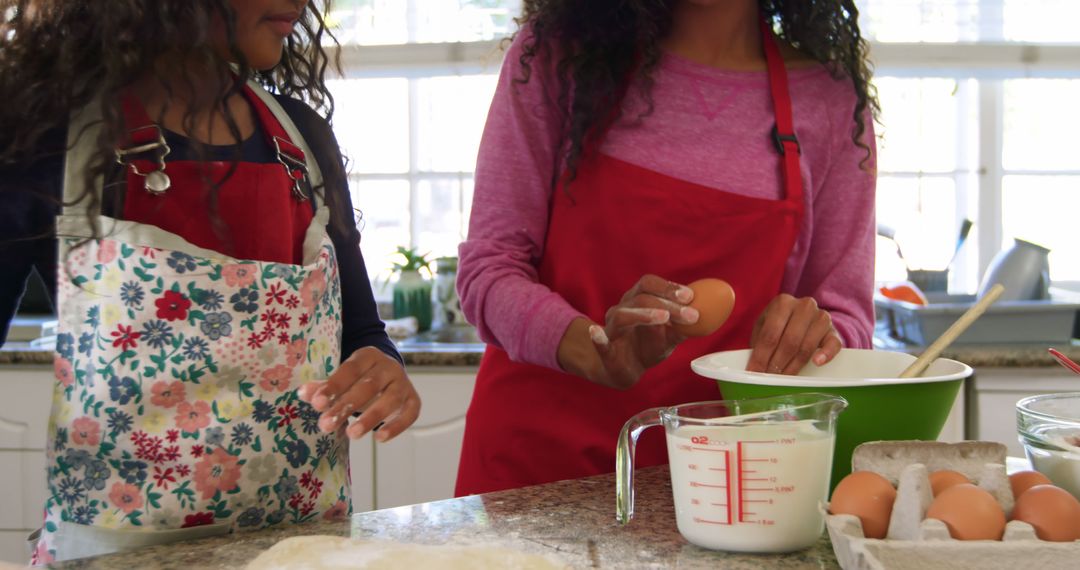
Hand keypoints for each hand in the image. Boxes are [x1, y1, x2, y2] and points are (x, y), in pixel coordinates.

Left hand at [297, 347, 420, 441]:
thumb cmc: (359, 379)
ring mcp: (404, 383)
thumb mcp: (342, 379)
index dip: (334, 386)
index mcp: (368, 356)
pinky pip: (409, 414)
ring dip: (370, 418)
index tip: (317, 403)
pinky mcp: (414, 400)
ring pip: (390, 400)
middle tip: (326, 425)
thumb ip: (324, 386)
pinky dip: (396, 426)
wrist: (388, 375)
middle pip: (369, 386)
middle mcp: (389, 366)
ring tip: (351, 434)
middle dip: (346, 406)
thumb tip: (304, 393)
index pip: (350, 370)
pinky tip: (379, 438)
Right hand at [558, 274, 698, 389]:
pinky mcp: (605, 351)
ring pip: (623, 315)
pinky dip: (598, 338)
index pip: (648, 284)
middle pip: (640, 297)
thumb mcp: (669, 337)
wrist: (624, 370)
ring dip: (644, 315)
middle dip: (667, 303)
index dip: (668, 287)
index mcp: (636, 301)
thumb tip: (707, 315)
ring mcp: (611, 329)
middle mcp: (622, 309)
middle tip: (689, 314)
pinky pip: (600, 343)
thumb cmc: (646, 347)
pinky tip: (596, 332)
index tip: (689, 296)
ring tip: (664, 318)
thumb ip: (684, 327)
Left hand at [746, 294, 841, 374]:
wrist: (805, 318)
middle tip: (769, 378)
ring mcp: (821, 317)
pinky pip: (833, 345)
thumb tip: (753, 367)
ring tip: (784, 378)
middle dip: (777, 363)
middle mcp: (804, 306)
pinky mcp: (834, 332)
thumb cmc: (780, 325)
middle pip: (789, 341)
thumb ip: (759, 342)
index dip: (761, 356)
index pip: (770, 333)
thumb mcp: (765, 326)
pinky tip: (817, 363)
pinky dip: (825, 354)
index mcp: (783, 303)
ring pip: (807, 346)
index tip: (754, 372)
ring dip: (794, 366)